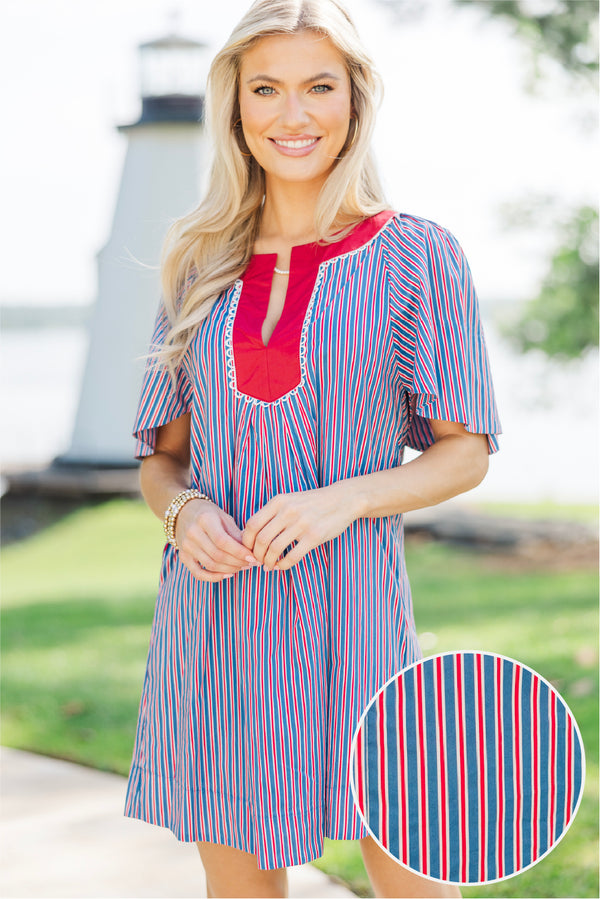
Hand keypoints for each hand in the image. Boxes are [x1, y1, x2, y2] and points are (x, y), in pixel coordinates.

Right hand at [176, 499, 260, 580]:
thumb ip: (236, 534)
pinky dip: (213, 578)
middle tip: (250, 563)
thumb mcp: (224, 517)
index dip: (239, 552)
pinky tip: (227, 575)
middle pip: (218, 555)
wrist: (184, 513)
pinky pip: (198, 573)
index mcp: (205, 519)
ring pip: (210, 565)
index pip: (223, 541)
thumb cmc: (209, 515)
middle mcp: (192, 533)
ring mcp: (185, 546)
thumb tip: (251, 553)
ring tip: (242, 567)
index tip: (253, 557)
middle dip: (237, 562)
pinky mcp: (183, 556)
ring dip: (229, 569)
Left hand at [241, 485, 356, 570]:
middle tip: (258, 561)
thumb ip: (272, 513)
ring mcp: (302, 524)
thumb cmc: (312, 503)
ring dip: (268, 562)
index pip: (252, 525)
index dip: (246, 541)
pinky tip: (281, 566)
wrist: (342, 500)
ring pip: (274, 550)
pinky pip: (292, 556)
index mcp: (279, 501)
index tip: (249, 549)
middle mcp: (288, 511)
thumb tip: (251, 534)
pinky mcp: (314, 536)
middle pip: (261, 539)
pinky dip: (283, 565)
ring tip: (269, 566)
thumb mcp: (289, 500)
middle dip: (256, 555)